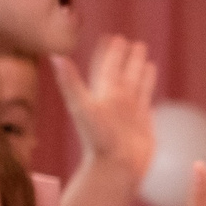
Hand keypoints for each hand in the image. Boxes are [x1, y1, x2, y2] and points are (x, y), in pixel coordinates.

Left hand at [53, 37, 156, 182]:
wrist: (116, 168)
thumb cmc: (98, 140)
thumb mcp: (82, 107)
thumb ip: (70, 81)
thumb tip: (54, 55)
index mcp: (103, 94)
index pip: (106, 68)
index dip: (109, 53)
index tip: (113, 37)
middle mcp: (116, 100)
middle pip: (123, 73)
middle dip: (127, 58)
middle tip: (133, 41)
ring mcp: (130, 111)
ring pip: (137, 84)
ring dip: (140, 70)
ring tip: (145, 57)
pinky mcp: (143, 122)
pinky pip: (146, 99)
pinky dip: (149, 87)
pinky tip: (151, 82)